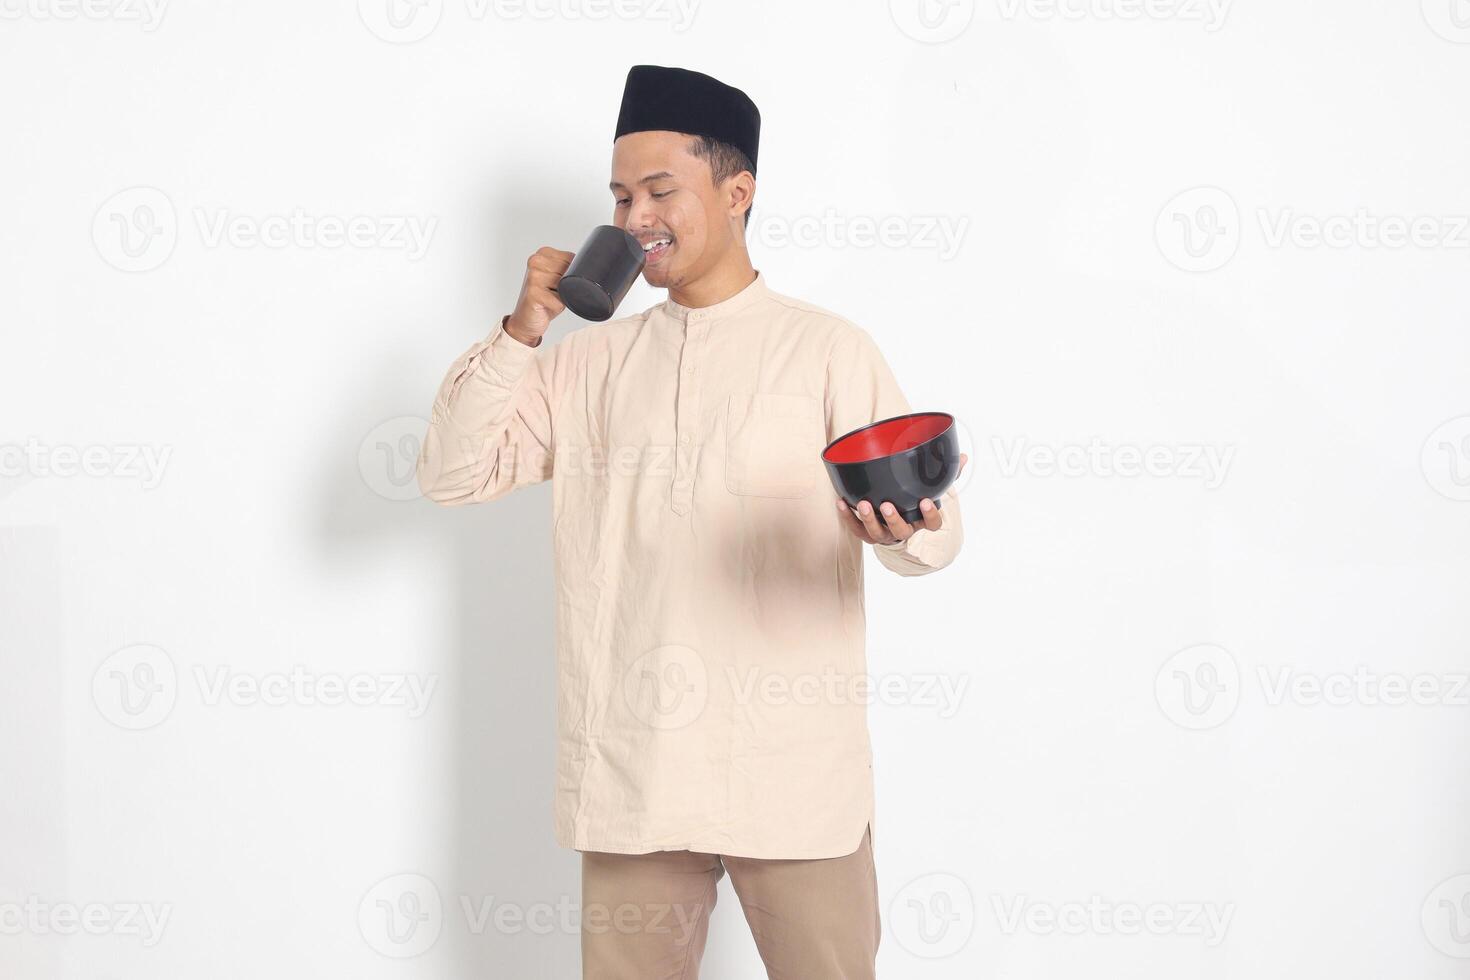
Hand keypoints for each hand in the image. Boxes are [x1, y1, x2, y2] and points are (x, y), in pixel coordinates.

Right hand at [505, 246, 573, 346]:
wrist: (526, 319)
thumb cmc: (545, 299)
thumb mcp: (558, 278)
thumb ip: (569, 268)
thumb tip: (591, 267)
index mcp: (543, 253)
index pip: (572, 259)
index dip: (573, 274)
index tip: (561, 281)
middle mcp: (536, 261)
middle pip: (570, 273)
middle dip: (568, 286)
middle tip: (553, 292)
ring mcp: (533, 276)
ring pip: (566, 286)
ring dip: (563, 297)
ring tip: (549, 298)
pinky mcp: (534, 292)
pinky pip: (559, 301)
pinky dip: (558, 307)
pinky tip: (546, 306)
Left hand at [835, 453, 967, 545]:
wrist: (893, 516)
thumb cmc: (914, 498)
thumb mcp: (930, 486)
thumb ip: (946, 473)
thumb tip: (962, 456)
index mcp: (921, 520)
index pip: (932, 524)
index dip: (930, 515)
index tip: (926, 501)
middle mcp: (904, 530)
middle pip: (902, 531)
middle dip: (894, 519)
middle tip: (886, 505)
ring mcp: (884, 534)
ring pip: (877, 533)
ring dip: (868, 520)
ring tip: (861, 504)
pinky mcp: (866, 533)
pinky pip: (855, 529)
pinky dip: (847, 517)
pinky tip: (841, 502)